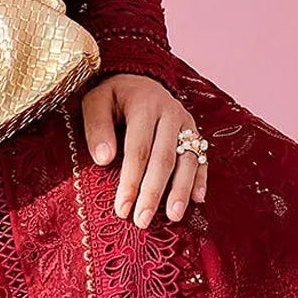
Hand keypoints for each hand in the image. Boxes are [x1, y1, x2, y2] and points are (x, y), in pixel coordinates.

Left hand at [79, 74, 206, 226]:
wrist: (138, 77)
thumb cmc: (112, 96)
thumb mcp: (95, 102)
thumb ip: (97, 127)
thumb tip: (104, 159)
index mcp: (144, 105)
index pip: (138, 149)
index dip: (131, 181)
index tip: (122, 209)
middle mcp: (170, 113)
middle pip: (164, 158)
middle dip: (153, 193)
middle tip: (143, 220)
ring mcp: (186, 122)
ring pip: (188, 159)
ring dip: (181, 190)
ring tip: (174, 216)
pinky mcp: (195, 131)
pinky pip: (201, 157)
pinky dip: (201, 178)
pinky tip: (198, 199)